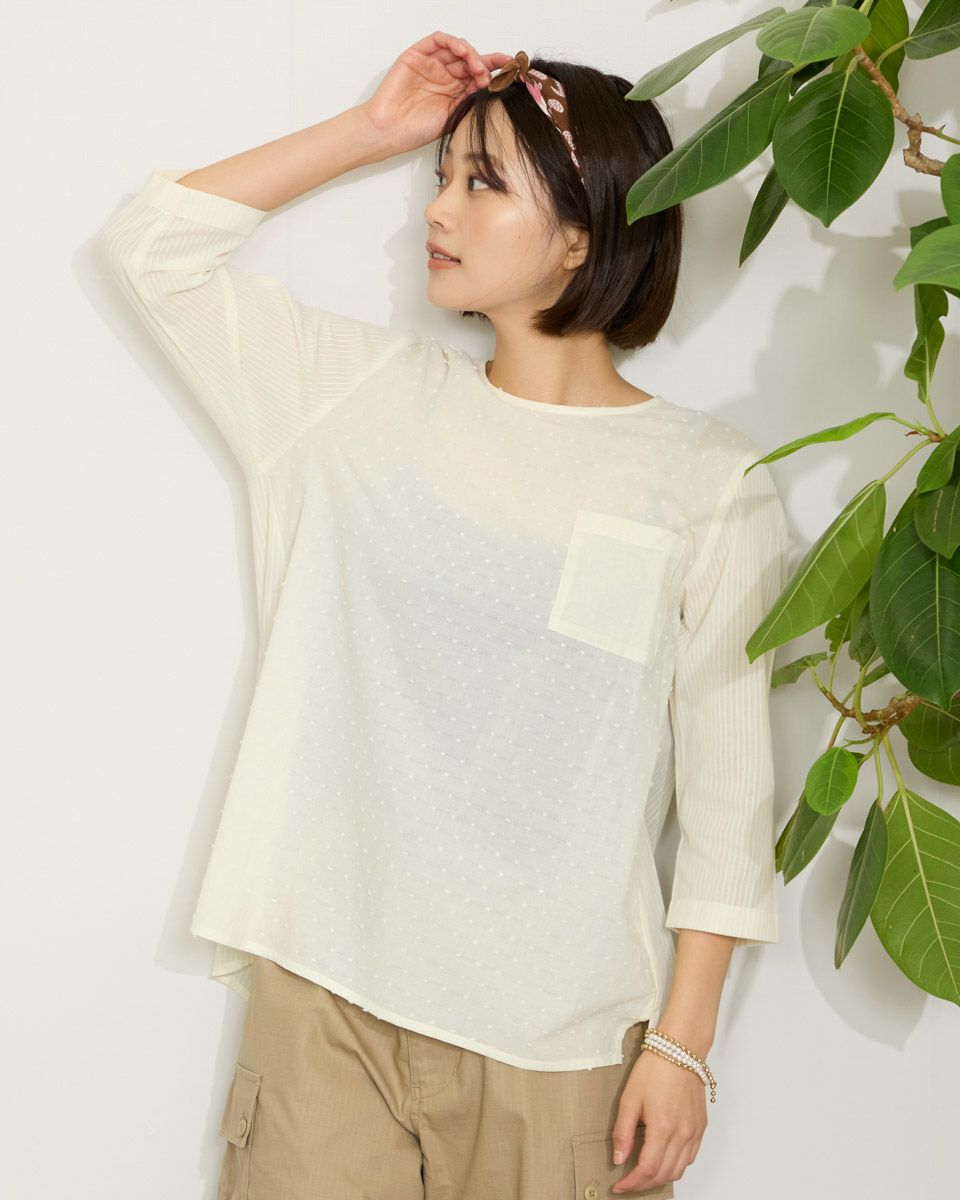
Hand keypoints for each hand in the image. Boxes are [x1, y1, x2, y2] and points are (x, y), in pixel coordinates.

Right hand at [359, 31, 513, 156]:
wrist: (390, 131)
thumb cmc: (417, 130)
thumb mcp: (453, 117)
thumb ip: (471, 100)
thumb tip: (494, 89)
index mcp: (455, 91)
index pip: (478, 74)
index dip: (496, 68)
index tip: (512, 68)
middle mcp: (445, 76)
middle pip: (470, 59)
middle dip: (484, 63)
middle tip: (490, 75)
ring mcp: (431, 64)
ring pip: (456, 48)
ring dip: (471, 54)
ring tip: (477, 67)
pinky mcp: (417, 55)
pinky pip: (437, 41)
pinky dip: (452, 42)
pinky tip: (462, 52)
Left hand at [610, 1044, 707, 1193]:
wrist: (680, 1049)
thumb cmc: (655, 1067)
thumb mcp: (629, 1097)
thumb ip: (622, 1131)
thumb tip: (618, 1158)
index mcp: (663, 1127)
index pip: (647, 1169)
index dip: (632, 1183)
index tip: (619, 1186)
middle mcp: (682, 1133)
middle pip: (663, 1174)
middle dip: (643, 1183)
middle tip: (628, 1182)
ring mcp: (694, 1132)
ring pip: (678, 1170)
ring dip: (660, 1177)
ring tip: (643, 1174)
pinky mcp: (700, 1127)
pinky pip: (690, 1158)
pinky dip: (675, 1166)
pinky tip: (663, 1160)